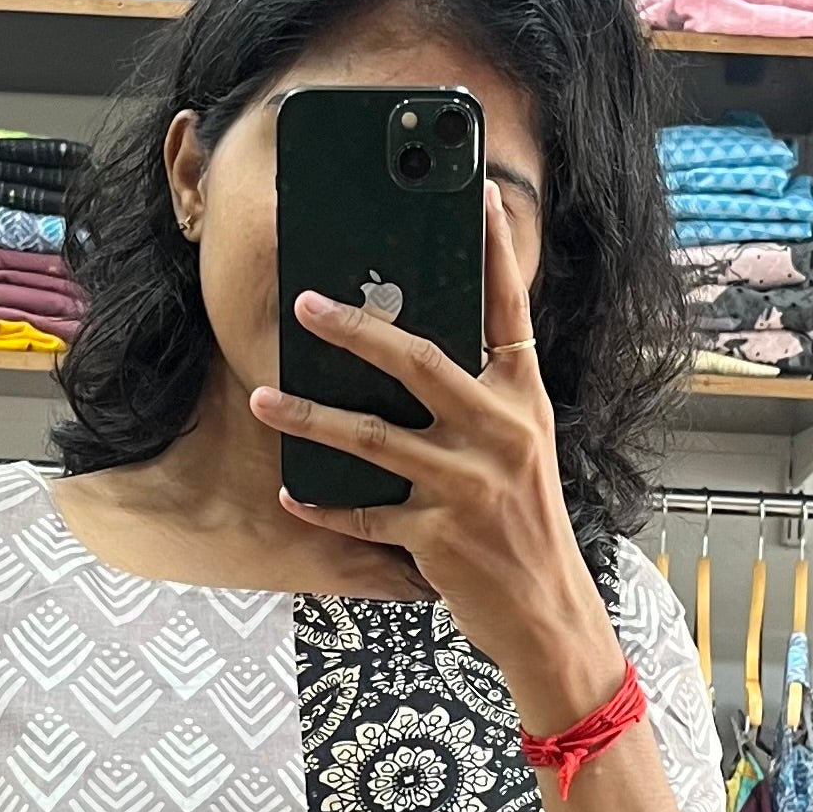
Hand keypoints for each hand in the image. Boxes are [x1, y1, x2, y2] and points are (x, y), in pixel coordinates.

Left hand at [249, 180, 625, 727]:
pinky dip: (323, 505)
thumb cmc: (526, 526)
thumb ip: (480, 402)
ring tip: (263, 398)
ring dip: (309, 418)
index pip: (511, 315)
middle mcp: (502, 435)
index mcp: (526, 403)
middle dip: (357, 331)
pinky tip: (292, 493)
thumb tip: (407, 355)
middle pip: (420, 364)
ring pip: (372, 439)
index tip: (477, 198)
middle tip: (308, 304)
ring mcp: (469, 487)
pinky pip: (363, 514)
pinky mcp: (440, 536)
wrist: (549, 613)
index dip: (496, 254)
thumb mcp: (521, 451)